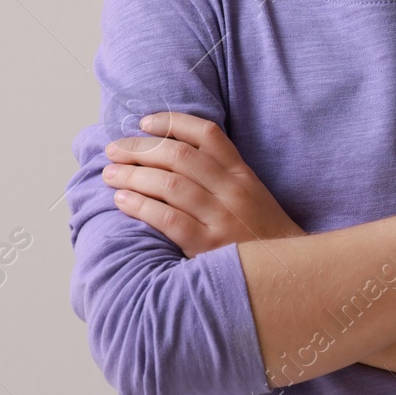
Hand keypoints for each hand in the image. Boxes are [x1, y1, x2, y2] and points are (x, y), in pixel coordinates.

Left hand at [104, 112, 304, 258]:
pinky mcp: (209, 247)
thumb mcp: (250, 194)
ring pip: (170, 184)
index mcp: (242, 173)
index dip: (172, 122)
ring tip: (111, 173)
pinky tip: (122, 201)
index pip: (207, 134)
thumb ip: (219, 174)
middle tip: (115, 149)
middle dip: (141, 148)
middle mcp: (233, 190)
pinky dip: (141, 206)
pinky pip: (169, 219)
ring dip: (134, 175)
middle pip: (181, 156)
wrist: (284, 272)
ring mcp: (222, 218)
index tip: (145, 122)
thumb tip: (170, 154)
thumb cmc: (259, 232)